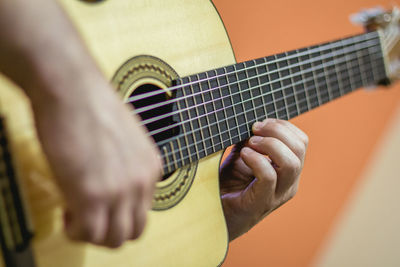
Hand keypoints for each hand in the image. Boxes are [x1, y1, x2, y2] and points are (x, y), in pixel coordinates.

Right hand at [33, 84, 161, 247]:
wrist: (73, 88)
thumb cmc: (92, 104)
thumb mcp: (124, 137)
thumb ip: (125, 164)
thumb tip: (110, 179)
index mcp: (151, 166)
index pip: (144, 208)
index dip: (119, 210)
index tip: (101, 200)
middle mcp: (142, 181)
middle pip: (135, 229)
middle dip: (111, 230)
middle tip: (90, 217)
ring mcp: (119, 190)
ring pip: (115, 239)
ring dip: (94, 234)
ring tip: (77, 215)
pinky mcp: (92, 195)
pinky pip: (90, 234)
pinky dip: (77, 231)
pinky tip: (68, 211)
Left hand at [220, 119, 307, 240]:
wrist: (213, 213)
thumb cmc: (229, 185)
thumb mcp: (241, 156)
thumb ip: (249, 140)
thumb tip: (250, 120)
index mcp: (288, 171)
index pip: (301, 141)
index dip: (283, 126)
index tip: (260, 123)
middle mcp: (288, 183)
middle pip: (299, 148)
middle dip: (277, 130)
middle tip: (255, 129)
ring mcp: (277, 195)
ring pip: (291, 163)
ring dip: (270, 145)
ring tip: (250, 142)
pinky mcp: (261, 203)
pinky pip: (269, 177)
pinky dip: (256, 160)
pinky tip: (243, 155)